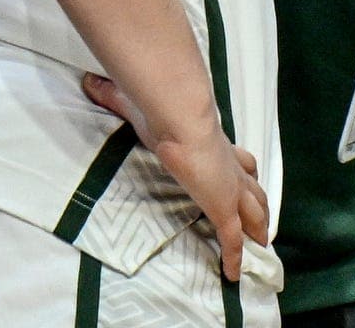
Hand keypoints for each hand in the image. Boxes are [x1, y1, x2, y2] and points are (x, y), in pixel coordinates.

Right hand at [79, 74, 268, 281]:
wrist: (182, 120)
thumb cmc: (165, 112)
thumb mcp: (138, 105)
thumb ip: (116, 95)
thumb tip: (91, 81)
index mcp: (214, 144)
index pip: (237, 158)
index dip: (243, 167)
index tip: (247, 173)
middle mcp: (229, 166)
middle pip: (253, 186)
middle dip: (259, 201)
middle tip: (263, 215)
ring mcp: (229, 188)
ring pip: (252, 211)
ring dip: (257, 225)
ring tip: (261, 241)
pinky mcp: (223, 207)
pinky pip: (231, 239)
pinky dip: (234, 256)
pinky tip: (233, 272)